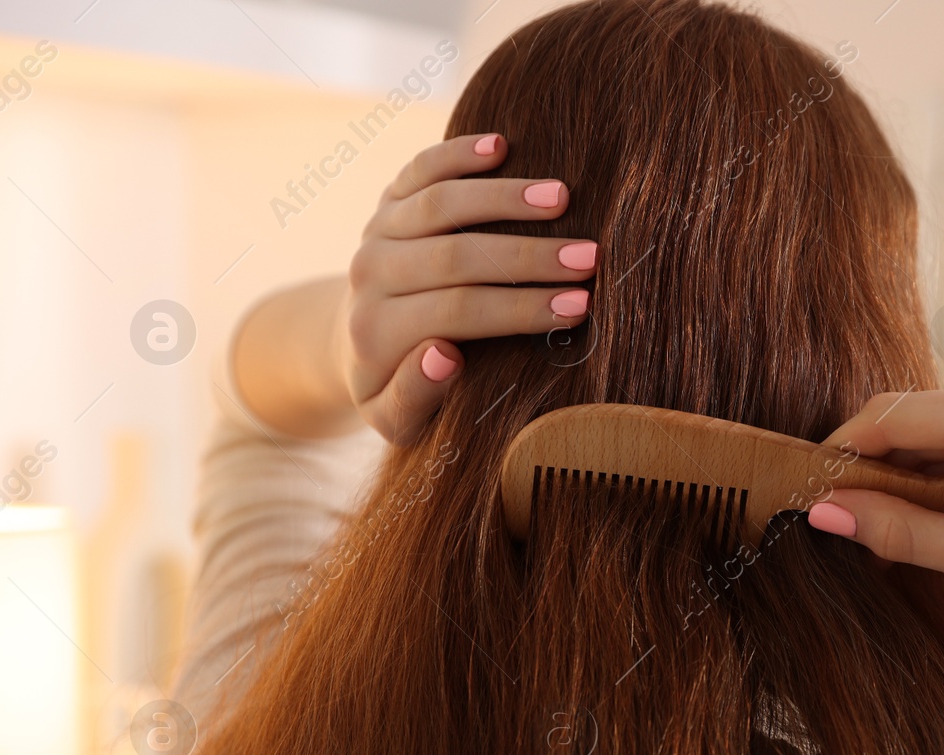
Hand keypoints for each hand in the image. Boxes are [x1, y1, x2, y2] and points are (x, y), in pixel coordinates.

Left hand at [340, 132, 599, 442]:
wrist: (353, 344)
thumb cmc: (396, 390)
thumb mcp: (398, 421)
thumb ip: (414, 399)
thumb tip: (444, 354)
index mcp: (378, 332)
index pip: (459, 313)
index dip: (521, 308)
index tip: (579, 306)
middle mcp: (372, 275)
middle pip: (456, 256)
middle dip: (528, 256)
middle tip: (589, 257)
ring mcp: (378, 231)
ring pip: (441, 203)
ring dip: (504, 197)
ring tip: (563, 197)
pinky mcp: (388, 201)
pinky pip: (421, 168)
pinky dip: (457, 152)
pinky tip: (502, 144)